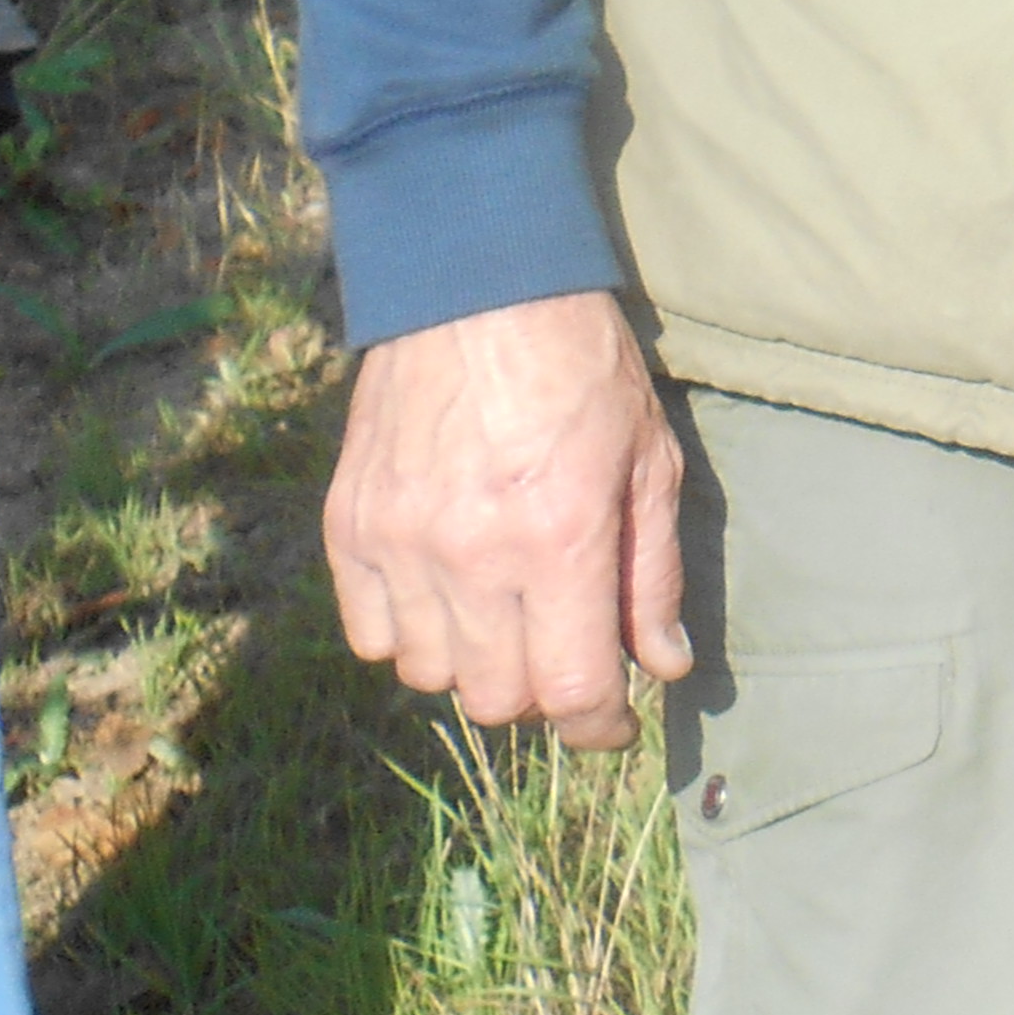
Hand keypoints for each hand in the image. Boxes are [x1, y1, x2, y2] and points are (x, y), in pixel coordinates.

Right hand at [324, 290, 690, 751]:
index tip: (612, 723)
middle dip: (541, 693)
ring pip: (430, 675)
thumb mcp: (650, 461)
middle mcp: (471, 555)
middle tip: (565, 652)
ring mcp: (399, 544)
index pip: (570, 688)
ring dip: (474, 664)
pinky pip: (369, 635)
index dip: (598, 725)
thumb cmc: (583, 368)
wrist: (476, 289)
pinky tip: (447, 595)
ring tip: (506, 615)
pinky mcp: (348, 527)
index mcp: (559, 540)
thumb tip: (665, 666)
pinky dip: (409, 635)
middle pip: (496, 697)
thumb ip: (653, 573)